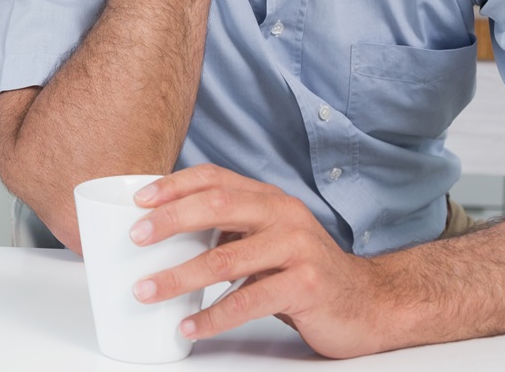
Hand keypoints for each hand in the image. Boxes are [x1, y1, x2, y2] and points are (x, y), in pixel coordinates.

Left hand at [128, 164, 393, 358]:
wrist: (368, 303)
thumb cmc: (306, 272)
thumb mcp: (268, 240)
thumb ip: (230, 230)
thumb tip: (164, 233)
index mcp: (270, 199)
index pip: (215, 178)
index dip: (174, 186)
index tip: (139, 201)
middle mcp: (284, 216)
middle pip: (217, 206)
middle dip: (170, 221)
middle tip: (135, 238)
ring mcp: (297, 249)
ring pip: (226, 260)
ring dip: (179, 277)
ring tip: (147, 290)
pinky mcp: (306, 286)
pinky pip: (248, 302)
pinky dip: (212, 316)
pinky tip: (189, 326)